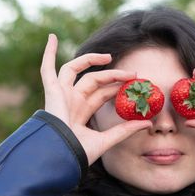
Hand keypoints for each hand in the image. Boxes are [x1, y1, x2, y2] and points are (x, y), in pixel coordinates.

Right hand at [41, 34, 151, 164]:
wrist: (60, 158)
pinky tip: (52, 37)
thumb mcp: (106, 140)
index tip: (135, 83)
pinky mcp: (52, 92)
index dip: (117, 87)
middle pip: (94, 81)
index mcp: (82, 113)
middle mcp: (71, 102)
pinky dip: (48, 53)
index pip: (102, 94)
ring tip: (109, 57)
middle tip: (133, 74)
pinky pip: (47, 69)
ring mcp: (61, 95)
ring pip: (76, 70)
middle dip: (113, 76)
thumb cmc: (78, 153)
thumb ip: (125, 130)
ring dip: (91, 60)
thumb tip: (147, 123)